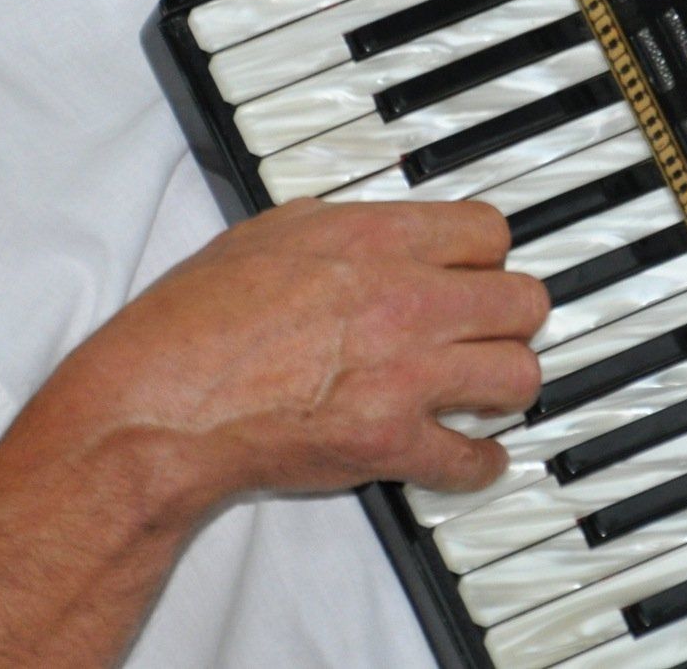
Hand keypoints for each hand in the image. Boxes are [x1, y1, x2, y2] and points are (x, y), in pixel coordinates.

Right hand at [40, 198, 547, 505]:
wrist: (163, 406)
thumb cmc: (194, 324)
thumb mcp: (264, 234)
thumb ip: (332, 225)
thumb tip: (362, 228)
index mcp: (376, 240)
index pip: (489, 232)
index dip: (485, 255)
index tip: (478, 271)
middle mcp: (406, 301)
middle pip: (524, 302)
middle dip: (509, 317)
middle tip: (491, 329)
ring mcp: (407, 376)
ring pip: (519, 376)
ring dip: (504, 385)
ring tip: (485, 388)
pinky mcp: (392, 443)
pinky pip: (475, 459)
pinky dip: (478, 463)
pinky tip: (470, 454)